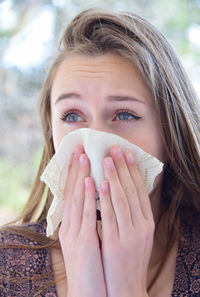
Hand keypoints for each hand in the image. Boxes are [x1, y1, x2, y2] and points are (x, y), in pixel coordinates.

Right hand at [59, 144, 106, 296]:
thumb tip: (96, 201)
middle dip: (76, 169)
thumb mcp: (87, 238)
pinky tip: (92, 181)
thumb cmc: (90, 264)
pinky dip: (89, 197)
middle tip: (80, 148)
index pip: (71, 193)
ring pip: (77, 199)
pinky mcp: (83, 242)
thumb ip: (89, 220)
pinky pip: (87, 215)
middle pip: (72, 192)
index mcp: (70, 224)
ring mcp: (75, 233)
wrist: (88, 291)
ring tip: (85, 156)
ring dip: (81, 176)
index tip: (78, 155)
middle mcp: (69, 225)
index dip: (73, 173)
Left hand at [99, 145, 153, 296]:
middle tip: (116, 148)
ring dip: (114, 177)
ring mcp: (130, 233)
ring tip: (107, 159)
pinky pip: (110, 214)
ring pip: (122, 199)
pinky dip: (105, 197)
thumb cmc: (129, 258)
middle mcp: (142, 225)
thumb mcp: (137, 235)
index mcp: (147, 222)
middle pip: (132, 190)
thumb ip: (133, 215)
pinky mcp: (117, 242)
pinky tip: (100, 182)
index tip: (128, 154)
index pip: (140, 190)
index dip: (134, 171)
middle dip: (123, 168)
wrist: (126, 287)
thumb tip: (125, 192)